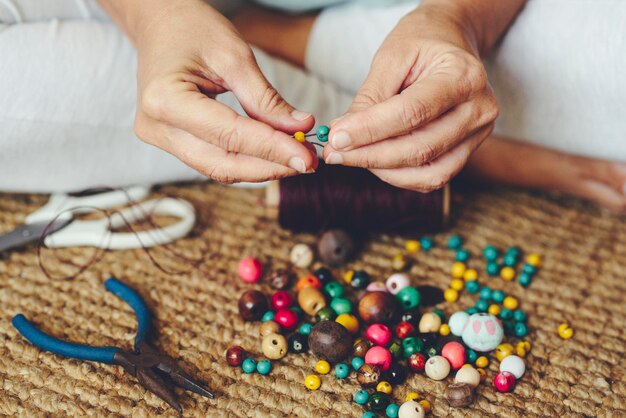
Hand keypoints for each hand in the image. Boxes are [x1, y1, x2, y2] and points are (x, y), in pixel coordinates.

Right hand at [130, 0, 316, 182]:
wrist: (160, 23)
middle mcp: (156, 127)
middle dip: (269, 166)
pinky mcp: (170, 141)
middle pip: (222, 163)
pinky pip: (213, 159)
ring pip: (219, 167)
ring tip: (297, 158)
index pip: (229, 135)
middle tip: (308, 163)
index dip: (272, 149)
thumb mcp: (235, 57)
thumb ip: (266, 99)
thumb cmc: (193, 29)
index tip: (307, 158)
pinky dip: (246, 159)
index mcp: (166, 100)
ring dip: (261, 167)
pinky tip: (274, 154)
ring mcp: (159, 137)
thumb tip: (301, 128)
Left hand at [322, 6, 498, 191]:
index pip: (411, 113)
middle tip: (333, 153)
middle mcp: (479, 108)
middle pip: (420, 148)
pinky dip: (400, 176)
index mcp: (463, 76)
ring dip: (383, 170)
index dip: (370, 130)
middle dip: (370, 155)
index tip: (335, 138)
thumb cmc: (421, 44)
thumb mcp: (390, 57)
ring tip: (352, 156)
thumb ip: (370, 99)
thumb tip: (342, 137)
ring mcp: (478, 133)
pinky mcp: (469, 150)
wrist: (450, 42)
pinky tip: (375, 162)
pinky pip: (433, 178)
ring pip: (427, 172)